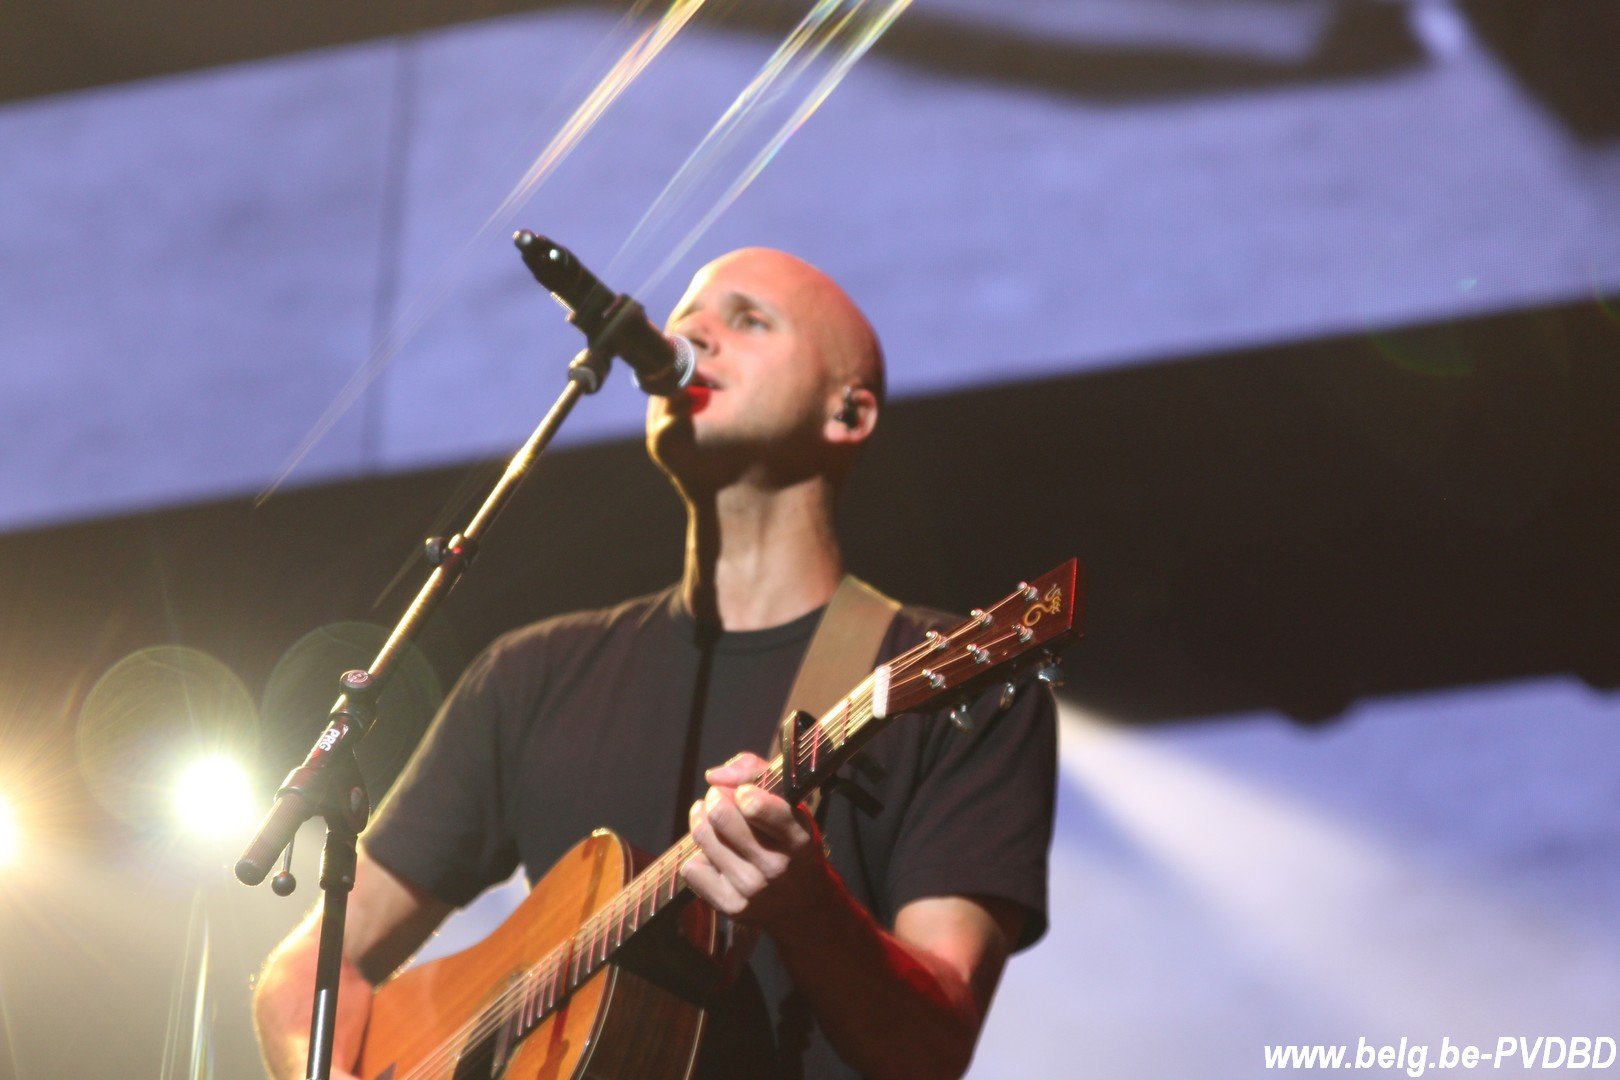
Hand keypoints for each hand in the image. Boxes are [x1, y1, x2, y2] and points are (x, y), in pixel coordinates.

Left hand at [680, 752, 830, 932]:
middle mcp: (777, 866)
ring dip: (701, 821)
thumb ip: (756, 772)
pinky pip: (692, 868)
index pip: (755, 806)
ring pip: (704, 839)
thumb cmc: (790, 840)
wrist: (802, 903)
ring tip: (708, 818)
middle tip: (718, 798)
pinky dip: (698, 857)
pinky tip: (713, 855)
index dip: (741, 790)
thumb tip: (713, 776)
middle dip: (715, 798)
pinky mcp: (731, 907)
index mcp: (798, 837)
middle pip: (720, 816)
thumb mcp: (791, 803)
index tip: (743, 792)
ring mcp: (753, 890)